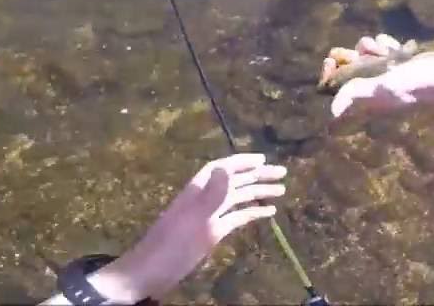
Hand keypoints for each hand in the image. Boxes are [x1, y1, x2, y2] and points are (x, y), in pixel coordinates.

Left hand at [89, 153, 286, 303]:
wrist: (151, 272)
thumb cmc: (171, 245)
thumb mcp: (193, 219)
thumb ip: (211, 194)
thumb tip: (227, 167)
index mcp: (198, 191)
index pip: (223, 168)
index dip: (242, 162)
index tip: (263, 159)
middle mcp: (205, 199)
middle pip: (234, 181)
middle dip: (257, 175)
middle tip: (282, 172)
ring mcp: (209, 217)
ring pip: (237, 199)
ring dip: (258, 193)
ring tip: (282, 190)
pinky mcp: (212, 233)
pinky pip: (236, 218)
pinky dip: (252, 213)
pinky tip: (268, 213)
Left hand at [327, 34, 433, 146]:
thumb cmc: (420, 85)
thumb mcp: (386, 88)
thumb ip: (358, 94)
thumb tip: (332, 112)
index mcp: (368, 99)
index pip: (336, 93)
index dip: (329, 77)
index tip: (332, 62)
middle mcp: (376, 90)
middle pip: (347, 72)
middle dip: (349, 56)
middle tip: (361, 52)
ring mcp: (390, 77)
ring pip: (366, 58)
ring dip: (368, 47)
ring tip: (382, 48)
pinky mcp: (404, 65)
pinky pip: (386, 51)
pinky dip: (386, 44)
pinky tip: (395, 46)